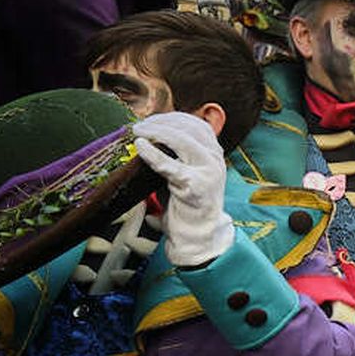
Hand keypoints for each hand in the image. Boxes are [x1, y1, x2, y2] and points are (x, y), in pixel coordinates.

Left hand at [134, 112, 232, 266]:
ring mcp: (208, 172)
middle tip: (141, 125)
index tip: (153, 120)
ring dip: (157, 131)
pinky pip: (169, 165)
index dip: (174, 118)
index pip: (198, 125)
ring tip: (139, 132)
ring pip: (182, 140)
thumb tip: (150, 137)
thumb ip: (176, 157)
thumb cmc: (187, 207)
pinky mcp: (194, 186)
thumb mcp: (186, 176)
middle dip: (163, 122)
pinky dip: (152, 154)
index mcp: (215, 155)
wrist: (199, 237)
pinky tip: (140, 147)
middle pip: (190, 128)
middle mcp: (215, 160)